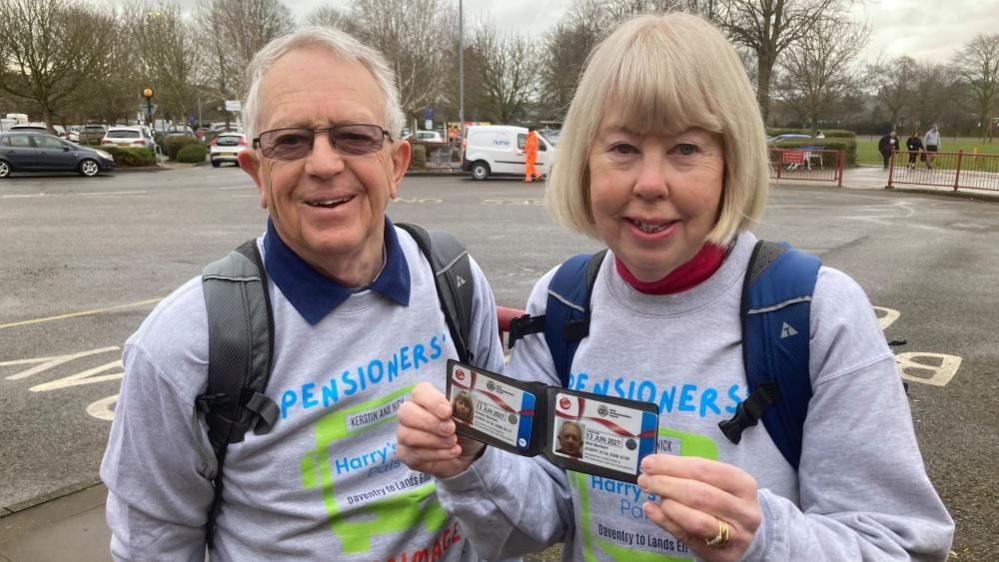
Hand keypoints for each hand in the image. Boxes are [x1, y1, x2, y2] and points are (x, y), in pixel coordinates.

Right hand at [396, 382, 484, 477]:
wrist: (466, 452)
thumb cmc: (464, 429)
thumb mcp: (469, 418)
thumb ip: (464, 410)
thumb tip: (465, 408)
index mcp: (425, 398)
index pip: (420, 392)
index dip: (432, 401)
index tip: (448, 411)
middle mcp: (410, 413)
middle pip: (406, 412)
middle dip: (430, 422)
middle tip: (451, 429)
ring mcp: (405, 434)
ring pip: (407, 435)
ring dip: (434, 440)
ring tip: (453, 442)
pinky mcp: (406, 454)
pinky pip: (414, 454)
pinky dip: (436, 454)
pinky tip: (451, 452)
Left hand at [637, 455, 761, 561]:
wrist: (744, 534)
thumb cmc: (724, 499)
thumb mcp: (718, 482)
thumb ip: (690, 473)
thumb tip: (654, 466)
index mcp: (744, 485)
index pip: (705, 470)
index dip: (673, 465)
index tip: (649, 463)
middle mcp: (744, 512)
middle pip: (699, 495)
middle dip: (666, 484)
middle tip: (644, 480)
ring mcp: (735, 537)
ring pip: (696, 520)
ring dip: (668, 505)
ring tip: (651, 494)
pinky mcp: (721, 555)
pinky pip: (688, 538)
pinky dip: (665, 522)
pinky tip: (651, 510)